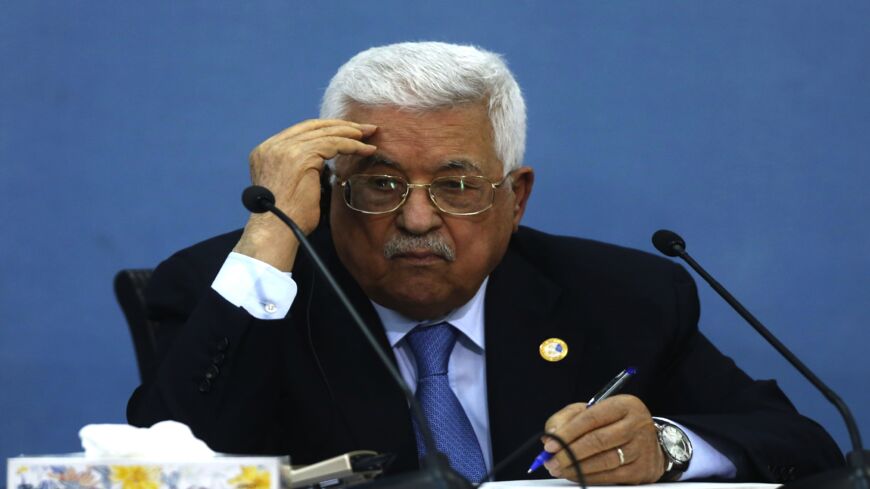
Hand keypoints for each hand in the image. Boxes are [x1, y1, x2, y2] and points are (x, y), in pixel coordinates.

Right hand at [233, 119, 376, 269]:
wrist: (276, 230)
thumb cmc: (287, 218)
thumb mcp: (290, 186)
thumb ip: (300, 170)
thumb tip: (321, 166)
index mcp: (266, 151)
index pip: (301, 131)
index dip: (326, 129)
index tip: (347, 131)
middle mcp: (273, 146)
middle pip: (313, 127)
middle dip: (341, 126)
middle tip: (364, 129)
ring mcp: (284, 149)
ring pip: (325, 133)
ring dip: (351, 133)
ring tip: (369, 135)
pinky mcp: (300, 156)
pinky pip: (333, 143)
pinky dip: (352, 145)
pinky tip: (366, 149)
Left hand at [541, 395, 664, 484]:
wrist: (651, 441)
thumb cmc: (615, 423)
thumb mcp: (594, 410)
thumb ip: (568, 418)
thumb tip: (551, 435)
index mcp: (624, 405)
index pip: (591, 418)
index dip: (567, 433)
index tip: (549, 444)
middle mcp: (637, 425)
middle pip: (597, 441)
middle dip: (569, 453)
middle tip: (550, 461)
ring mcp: (642, 449)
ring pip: (603, 461)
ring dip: (576, 468)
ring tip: (559, 469)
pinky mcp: (642, 470)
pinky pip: (611, 477)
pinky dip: (589, 478)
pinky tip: (576, 475)